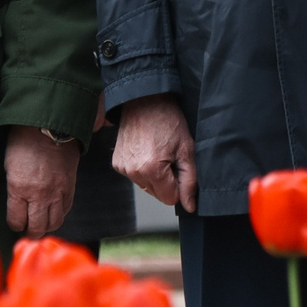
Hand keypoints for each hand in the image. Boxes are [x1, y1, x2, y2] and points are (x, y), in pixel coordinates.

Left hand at [3, 127, 80, 235]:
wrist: (50, 125)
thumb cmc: (24, 142)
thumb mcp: (10, 166)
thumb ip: (14, 189)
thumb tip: (18, 206)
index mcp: (19, 188)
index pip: (16, 220)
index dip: (14, 224)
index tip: (14, 221)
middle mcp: (39, 194)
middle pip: (36, 227)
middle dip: (30, 232)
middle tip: (27, 229)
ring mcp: (57, 191)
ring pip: (54, 223)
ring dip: (46, 226)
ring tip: (41, 223)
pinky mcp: (70, 186)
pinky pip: (66, 209)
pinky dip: (59, 213)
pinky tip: (53, 210)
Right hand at [112, 94, 196, 211]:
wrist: (145, 100)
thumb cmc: (169, 121)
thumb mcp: (187, 149)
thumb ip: (190, 181)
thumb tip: (190, 206)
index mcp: (152, 170)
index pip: (170, 199)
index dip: (179, 185)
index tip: (178, 166)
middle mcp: (133, 172)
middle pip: (158, 194)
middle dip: (167, 180)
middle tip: (169, 156)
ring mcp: (122, 168)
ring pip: (146, 186)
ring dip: (154, 175)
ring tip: (157, 151)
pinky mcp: (117, 163)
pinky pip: (135, 176)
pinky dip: (142, 168)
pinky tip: (146, 150)